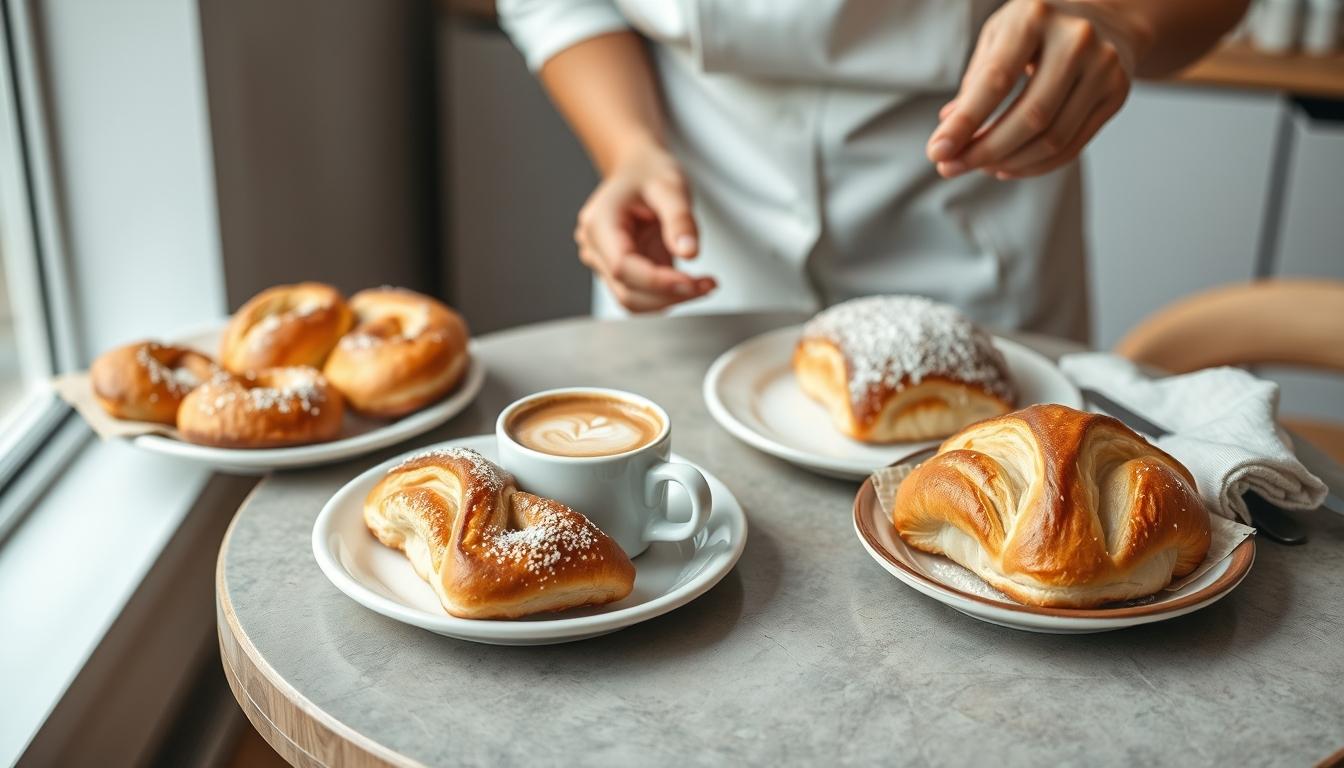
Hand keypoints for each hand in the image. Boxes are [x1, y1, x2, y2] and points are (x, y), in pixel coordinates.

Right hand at [574, 142, 715, 311]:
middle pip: (628, 291)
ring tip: (704, 284)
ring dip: (671, 300)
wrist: (638, 169)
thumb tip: (690, 253)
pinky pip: (642, 296)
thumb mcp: (671, 186)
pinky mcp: (620, 273)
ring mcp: (604, 263)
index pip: (622, 266)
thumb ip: (680, 219)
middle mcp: (595, 247)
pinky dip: (668, 297)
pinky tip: (691, 284)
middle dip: (670, 294)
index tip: (692, 282)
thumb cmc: (648, 172)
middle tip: (707, 284)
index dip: (658, 281)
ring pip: (634, 301)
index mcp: (599, 222)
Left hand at [926, 0, 1133, 179]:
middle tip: (949, 168)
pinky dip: (1034, 165)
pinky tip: (1006, 167)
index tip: (937, 152)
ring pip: (1052, 138)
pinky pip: (1071, 146)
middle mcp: (1076, 39)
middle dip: (984, 151)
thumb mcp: (999, 35)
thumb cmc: (1037, 27)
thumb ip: (975, 82)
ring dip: (1008, 163)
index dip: (965, 122)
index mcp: (1036, 16)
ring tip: (978, 166)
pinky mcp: (1117, 94)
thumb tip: (949, 133)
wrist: (1106, 15)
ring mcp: (1104, 67)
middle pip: (1030, 117)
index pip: (996, 81)